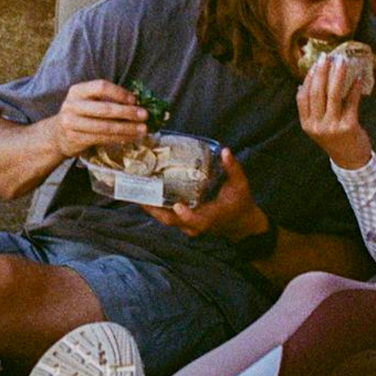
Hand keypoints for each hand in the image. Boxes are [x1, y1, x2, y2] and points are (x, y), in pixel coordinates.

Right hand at [52, 79, 148, 157]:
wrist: (57, 135)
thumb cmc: (80, 115)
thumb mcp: (88, 101)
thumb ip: (107, 99)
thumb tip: (137, 103)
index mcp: (77, 91)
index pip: (101, 87)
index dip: (119, 93)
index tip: (135, 100)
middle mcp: (72, 105)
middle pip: (104, 108)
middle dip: (127, 112)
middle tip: (144, 116)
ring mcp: (72, 123)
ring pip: (105, 126)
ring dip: (127, 129)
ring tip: (142, 130)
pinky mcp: (76, 139)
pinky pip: (102, 138)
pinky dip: (119, 138)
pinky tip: (130, 138)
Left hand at [141, 148, 264, 240]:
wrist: (240, 224)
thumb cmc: (240, 204)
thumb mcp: (240, 186)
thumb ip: (233, 169)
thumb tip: (225, 151)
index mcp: (210, 217)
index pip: (197, 219)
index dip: (187, 215)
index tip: (178, 206)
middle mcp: (195, 224)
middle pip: (171, 220)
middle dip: (153, 209)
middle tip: (138, 194)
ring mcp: (187, 225)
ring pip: (165, 219)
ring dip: (150, 207)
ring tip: (135, 191)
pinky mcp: (183, 222)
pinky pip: (166, 216)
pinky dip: (155, 206)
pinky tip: (144, 193)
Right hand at [296, 55, 371, 168]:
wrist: (350, 160)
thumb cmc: (334, 139)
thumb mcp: (317, 126)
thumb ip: (311, 109)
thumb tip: (303, 85)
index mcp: (306, 124)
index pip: (302, 97)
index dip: (308, 79)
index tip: (315, 64)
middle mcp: (317, 125)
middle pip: (317, 93)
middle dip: (321, 72)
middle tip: (326, 57)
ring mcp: (332, 126)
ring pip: (333, 95)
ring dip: (338, 75)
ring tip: (342, 61)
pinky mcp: (348, 125)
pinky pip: (351, 102)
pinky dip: (354, 88)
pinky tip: (358, 78)